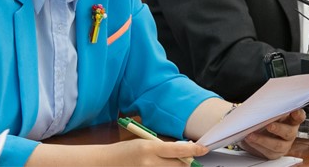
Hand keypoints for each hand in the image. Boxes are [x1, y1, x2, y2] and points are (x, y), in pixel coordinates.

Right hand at [27, 138, 208, 165]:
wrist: (103, 164)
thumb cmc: (124, 151)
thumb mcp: (144, 143)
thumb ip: (163, 148)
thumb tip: (184, 151)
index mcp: (150, 148)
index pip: (179, 150)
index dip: (194, 150)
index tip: (204, 149)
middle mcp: (150, 163)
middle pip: (180, 165)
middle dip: (187, 163)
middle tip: (189, 160)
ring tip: (173, 164)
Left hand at [238, 109, 305, 159]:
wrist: (255, 133)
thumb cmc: (264, 119)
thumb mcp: (268, 111)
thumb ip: (270, 109)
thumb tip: (263, 105)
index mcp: (291, 120)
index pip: (299, 117)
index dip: (298, 115)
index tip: (294, 112)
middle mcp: (290, 133)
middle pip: (289, 132)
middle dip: (278, 129)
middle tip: (269, 126)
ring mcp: (284, 145)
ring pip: (277, 145)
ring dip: (263, 140)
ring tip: (251, 135)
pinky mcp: (275, 154)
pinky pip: (267, 152)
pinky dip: (257, 145)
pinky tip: (250, 140)